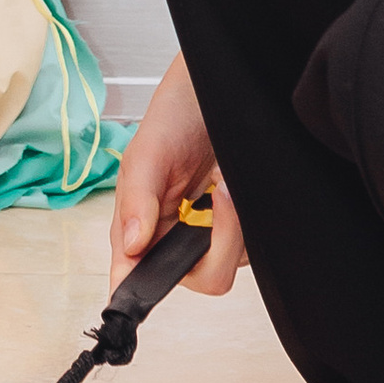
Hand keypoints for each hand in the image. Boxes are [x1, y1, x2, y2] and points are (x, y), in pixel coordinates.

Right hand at [108, 52, 245, 296]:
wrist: (221, 87)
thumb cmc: (175, 113)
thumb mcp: (148, 151)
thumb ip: (136, 199)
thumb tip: (131, 244)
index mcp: (140, 225)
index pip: (133, 277)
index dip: (139, 295)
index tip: (147, 294)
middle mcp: (174, 235)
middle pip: (201, 277)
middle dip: (221, 241)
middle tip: (221, 195)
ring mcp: (209, 233)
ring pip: (232, 261)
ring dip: (237, 222)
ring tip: (226, 178)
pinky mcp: (238, 225)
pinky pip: (252, 243)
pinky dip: (249, 216)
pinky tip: (238, 185)